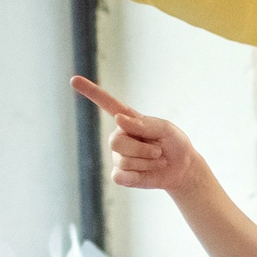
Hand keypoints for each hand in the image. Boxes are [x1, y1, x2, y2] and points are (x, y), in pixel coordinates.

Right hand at [73, 77, 207, 194]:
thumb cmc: (174, 143)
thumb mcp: (166, 129)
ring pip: (123, 160)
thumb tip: (119, 119)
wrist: (182, 168)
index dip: (91, 92)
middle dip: (142, 149)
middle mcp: (119, 136)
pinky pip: (120, 176)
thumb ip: (145, 124)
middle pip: (116, 141)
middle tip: (159, 150)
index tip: (74, 80)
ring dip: (147, 162)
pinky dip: (139, 176)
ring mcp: (117, 156)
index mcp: (129, 119)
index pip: (106, 103)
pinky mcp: (120, 174)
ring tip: (157, 160)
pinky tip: (147, 172)